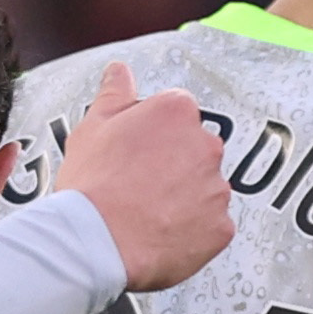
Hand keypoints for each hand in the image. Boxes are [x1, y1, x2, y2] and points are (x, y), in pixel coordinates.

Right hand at [55, 64, 232, 289]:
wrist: (96, 242)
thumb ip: (114, 94)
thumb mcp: (92, 127)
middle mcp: (206, 145)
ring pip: (205, 188)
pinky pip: (212, 225)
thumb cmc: (92, 185)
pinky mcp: (221, 227)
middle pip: (195, 150)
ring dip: (185, 198)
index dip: (153, 135)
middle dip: (173, 165)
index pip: (177, 114)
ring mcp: (216, 188)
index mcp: (176, 112)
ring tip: (148, 213)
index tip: (138, 153)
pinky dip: (193, 231)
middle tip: (139, 185)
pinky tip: (162, 233)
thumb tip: (119, 72)